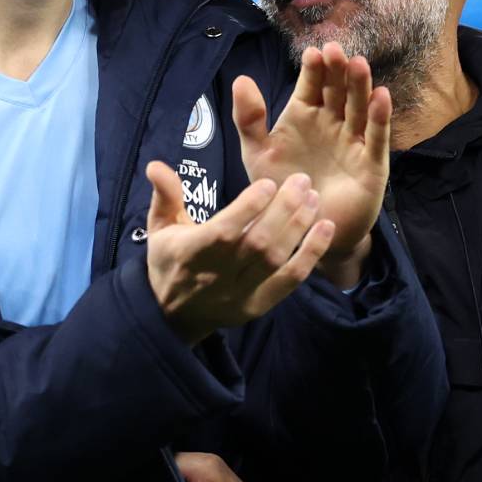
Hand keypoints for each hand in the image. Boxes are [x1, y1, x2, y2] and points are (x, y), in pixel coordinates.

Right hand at [145, 164, 335, 342]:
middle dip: (284, 210)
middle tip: (301, 181)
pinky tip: (325, 228)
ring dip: (299, 227)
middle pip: (258, 243)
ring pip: (276, 260)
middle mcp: (217, 277)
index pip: (224, 232)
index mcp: (190, 254)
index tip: (268, 183)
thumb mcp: (159, 228)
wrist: (172, 316)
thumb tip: (156, 165)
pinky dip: (311, 255)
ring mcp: (239, 294)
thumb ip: (165, 196)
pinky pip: (290, 281)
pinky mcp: (258, 306)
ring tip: (313, 198)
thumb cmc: (169, 261)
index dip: (248, 208)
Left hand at [233, 42, 390, 284]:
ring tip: (359, 64)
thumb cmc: (281, 188)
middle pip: (337, 91)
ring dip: (360, 86)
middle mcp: (331, 123)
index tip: (311, 53)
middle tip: (335, 51)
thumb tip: (241, 78)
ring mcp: (352, 141)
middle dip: (337, 71)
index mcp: (304, 115)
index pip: (311, 85)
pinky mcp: (371, 164)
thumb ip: (249, 119)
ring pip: (358, 108)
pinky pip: (376, 138)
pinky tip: (381, 97)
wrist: (302, 230)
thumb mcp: (258, 154)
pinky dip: (379, 118)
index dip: (313, 70)